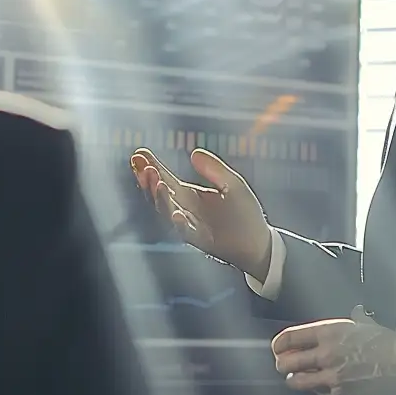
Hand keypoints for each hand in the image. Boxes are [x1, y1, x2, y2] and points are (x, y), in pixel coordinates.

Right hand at [130, 147, 272, 281]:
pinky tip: (177, 214)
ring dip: (161, 199)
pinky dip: (180, 224)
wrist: (257, 242)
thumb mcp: (232, 183)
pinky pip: (186, 233)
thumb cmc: (243, 212)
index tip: (138, 154)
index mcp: (189, 195)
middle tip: (144, 168)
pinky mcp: (200, 240)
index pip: (165, 179)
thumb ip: (214, 169)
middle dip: (149, 182)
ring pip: (168, 212)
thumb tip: (194, 152)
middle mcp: (183, 209)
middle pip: (159, 195)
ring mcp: (189, 226)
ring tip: (158, 182)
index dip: (151, 167)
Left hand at [271, 315, 395, 394]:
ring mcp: (330, 375)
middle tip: (282, 363)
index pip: (292, 337)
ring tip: (294, 377)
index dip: (279, 343)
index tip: (277, 345)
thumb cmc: (386, 342)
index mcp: (330, 331)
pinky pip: (317, 392)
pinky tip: (320, 384)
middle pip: (287, 361)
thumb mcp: (363, 324)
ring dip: (293, 378)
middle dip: (281, 363)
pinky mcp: (337, 393)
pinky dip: (316, 389)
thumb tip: (350, 317)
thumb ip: (348, 323)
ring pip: (296, 381)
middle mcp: (326, 353)